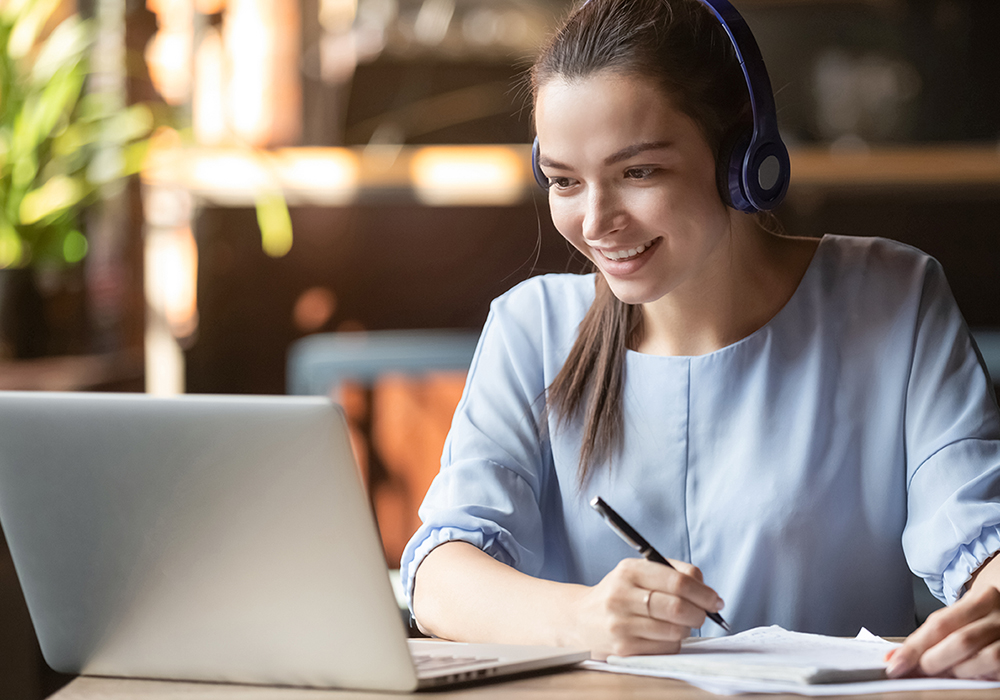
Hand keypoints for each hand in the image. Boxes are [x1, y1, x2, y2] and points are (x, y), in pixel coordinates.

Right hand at [573, 557, 724, 659]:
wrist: (579, 620)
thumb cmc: (617, 594)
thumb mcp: (637, 572)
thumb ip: (671, 572)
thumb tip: (705, 587)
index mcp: (629, 571)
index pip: (677, 581)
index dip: (703, 592)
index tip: (715, 599)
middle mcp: (622, 596)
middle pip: (679, 607)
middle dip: (700, 612)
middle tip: (704, 614)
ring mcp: (621, 624)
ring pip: (675, 630)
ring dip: (686, 629)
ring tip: (678, 623)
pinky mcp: (623, 649)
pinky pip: (665, 647)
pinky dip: (673, 642)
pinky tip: (662, 634)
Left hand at [887, 585, 999, 678]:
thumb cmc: (982, 616)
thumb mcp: (961, 613)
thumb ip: (934, 632)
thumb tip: (897, 657)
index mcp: (982, 599)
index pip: (940, 624)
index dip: (914, 647)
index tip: (894, 664)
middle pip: (961, 641)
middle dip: (933, 661)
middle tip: (916, 671)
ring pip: (985, 658)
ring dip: (958, 671)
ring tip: (944, 674)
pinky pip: (997, 672)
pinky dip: (978, 677)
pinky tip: (966, 677)